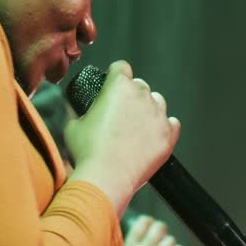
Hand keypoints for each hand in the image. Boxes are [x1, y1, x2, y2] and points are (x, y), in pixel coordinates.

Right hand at [64, 61, 180, 211]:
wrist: (106, 178)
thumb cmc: (87, 151)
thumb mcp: (73, 125)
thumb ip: (77, 110)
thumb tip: (73, 107)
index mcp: (118, 86)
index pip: (121, 67)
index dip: (115, 75)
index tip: (112, 85)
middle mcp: (141, 95)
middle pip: (140, 85)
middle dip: (131, 95)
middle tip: (121, 113)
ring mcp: (158, 115)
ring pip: (157, 101)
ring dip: (149, 109)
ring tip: (137, 127)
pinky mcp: (168, 135)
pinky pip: (172, 124)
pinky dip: (163, 128)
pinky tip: (152, 137)